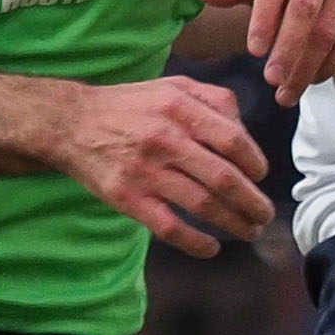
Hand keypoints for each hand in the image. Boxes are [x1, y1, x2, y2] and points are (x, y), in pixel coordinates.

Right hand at [56, 78, 270, 258]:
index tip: (261, 176)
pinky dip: (196, 242)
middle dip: (253, 202)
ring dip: (234, 223)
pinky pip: (170, 227)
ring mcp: (146, 171)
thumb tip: (246, 133)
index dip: (255, 162)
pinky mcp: (128, 198)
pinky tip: (212, 248)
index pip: (233, 141)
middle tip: (265, 214)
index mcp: (180, 109)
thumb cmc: (129, 106)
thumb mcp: (173, 87)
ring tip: (249, 231)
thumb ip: (214, 100)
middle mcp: (165, 139)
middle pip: (224, 178)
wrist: (70, 123)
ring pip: (202, 205)